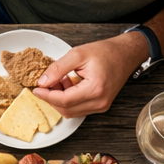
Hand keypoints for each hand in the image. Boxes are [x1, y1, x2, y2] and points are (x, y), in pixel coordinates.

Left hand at [32, 33, 147, 117]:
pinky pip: (78, 109)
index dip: (46, 95)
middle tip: (45, 84)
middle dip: (51, 98)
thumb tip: (42, 82)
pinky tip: (68, 85)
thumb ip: (58, 68)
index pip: (64, 100)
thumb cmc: (107, 52)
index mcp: (95, 89)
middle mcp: (100, 102)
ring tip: (59, 81)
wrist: (127, 53)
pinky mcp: (101, 105)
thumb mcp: (79, 53)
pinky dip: (68, 100)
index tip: (36, 89)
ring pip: (70, 111)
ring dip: (59, 99)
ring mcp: (101, 106)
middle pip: (65, 109)